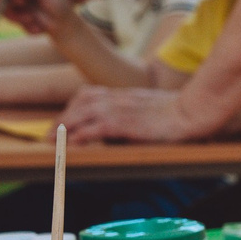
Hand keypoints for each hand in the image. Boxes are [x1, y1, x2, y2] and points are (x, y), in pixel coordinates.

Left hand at [54, 88, 196, 144]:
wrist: (191, 112)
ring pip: (79, 115)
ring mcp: (117, 109)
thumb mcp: (151, 108)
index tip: (62, 121)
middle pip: (77, 104)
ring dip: (63, 128)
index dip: (71, 108)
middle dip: (60, 120)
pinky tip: (70, 145)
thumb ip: (134, 113)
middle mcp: (115, 99)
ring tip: (53, 141)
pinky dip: (78, 136)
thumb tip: (126, 128)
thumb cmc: (178, 112)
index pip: (87, 95)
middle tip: (48, 136)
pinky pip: (91, 129)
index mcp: (122, 95)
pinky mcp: (122, 123)